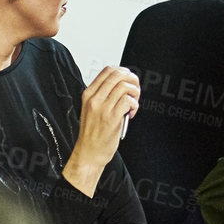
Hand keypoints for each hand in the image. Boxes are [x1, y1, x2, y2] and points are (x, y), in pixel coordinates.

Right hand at [63, 65, 139, 196]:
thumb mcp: (92, 108)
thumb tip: (124, 82)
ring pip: (124, 86)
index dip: (123, 71)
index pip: (107, 70)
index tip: (128, 80)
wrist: (89, 153)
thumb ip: (104, 95)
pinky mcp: (111, 118)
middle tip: (135, 90)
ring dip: (135, 93)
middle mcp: (94, 99)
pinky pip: (128, 101)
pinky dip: (135, 105)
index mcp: (88, 94)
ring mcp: (102, 108)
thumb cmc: (93, 132)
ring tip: (133, 103)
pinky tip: (131, 113)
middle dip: (132, 79)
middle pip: (118, 74)